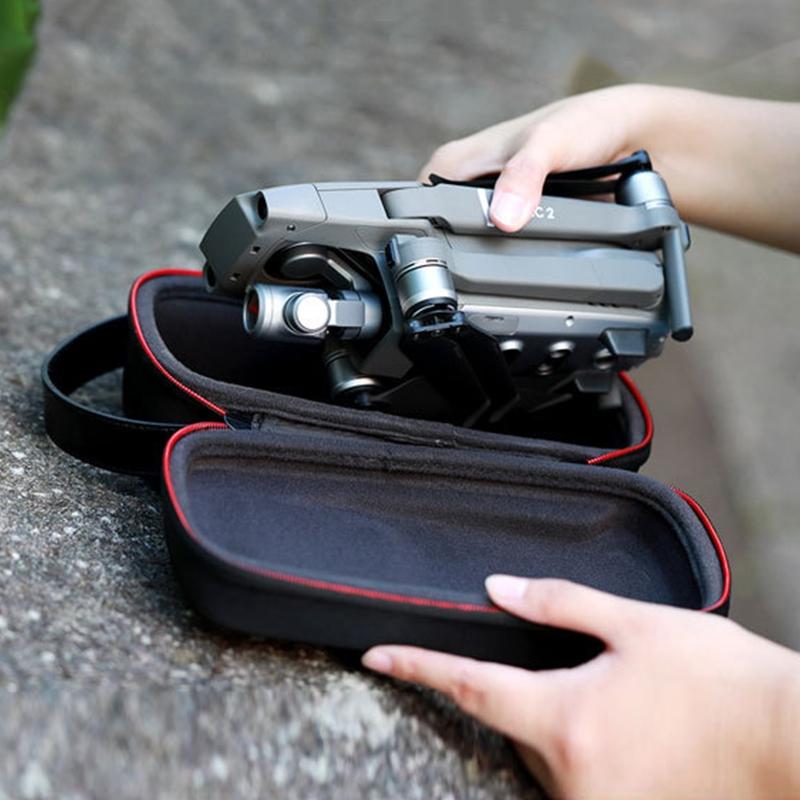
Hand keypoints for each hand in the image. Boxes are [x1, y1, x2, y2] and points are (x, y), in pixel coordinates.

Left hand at [363, 576, 799, 798]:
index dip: (417, 667)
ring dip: (563, 724)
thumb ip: (559, 604)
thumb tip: (497, 590)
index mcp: (566, 718)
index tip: (377, 655)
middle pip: (514, 723)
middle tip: (588, 671)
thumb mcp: (637, 624)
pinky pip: (577, 781)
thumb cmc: (720, 679)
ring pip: (545, 755)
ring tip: (628, 704)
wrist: (791, 742)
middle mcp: (572, 776)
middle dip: (529, 692)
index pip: (469, 687)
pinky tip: (634, 732)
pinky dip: (587, 751)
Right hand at [418, 84, 799, 251]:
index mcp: (455, 165)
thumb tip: (503, 218)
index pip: (419, 207)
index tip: (444, 263)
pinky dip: (514, 269)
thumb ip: (524, 176)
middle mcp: (467, 191)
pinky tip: (525, 279)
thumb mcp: (549, 143)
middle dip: (461, 258)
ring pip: (474, 253)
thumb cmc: (586, 125)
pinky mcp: (517, 233)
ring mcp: (491, 215)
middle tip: (482, 277)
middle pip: (444, 237)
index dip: (429, 235)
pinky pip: (505, 259)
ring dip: (490, 268)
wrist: (632, 141)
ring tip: (506, 282)